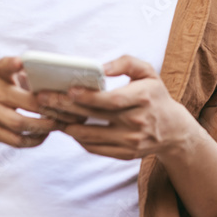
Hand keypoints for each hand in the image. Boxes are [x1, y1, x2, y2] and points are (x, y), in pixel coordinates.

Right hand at [0, 56, 64, 147]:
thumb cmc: (4, 86)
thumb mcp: (10, 73)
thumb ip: (28, 71)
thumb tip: (61, 75)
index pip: (4, 66)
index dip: (12, 64)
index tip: (21, 62)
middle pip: (26, 103)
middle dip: (49, 108)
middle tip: (67, 110)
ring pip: (21, 125)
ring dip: (44, 126)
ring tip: (59, 124)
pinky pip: (17, 141)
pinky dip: (34, 140)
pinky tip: (45, 134)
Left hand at [36, 54, 194, 160]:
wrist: (173, 130)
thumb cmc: (155, 96)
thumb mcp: (148, 72)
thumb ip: (126, 62)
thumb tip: (101, 67)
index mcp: (143, 98)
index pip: (111, 100)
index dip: (88, 96)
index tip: (68, 89)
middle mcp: (137, 121)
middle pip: (95, 117)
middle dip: (65, 107)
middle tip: (43, 99)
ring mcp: (130, 141)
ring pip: (90, 136)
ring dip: (66, 125)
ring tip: (50, 113)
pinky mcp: (124, 154)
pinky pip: (94, 148)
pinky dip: (78, 138)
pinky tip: (68, 126)